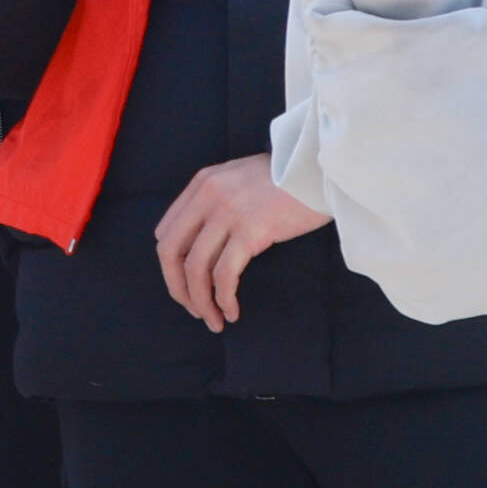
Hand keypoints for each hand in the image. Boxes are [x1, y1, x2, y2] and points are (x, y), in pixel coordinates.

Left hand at [151, 155, 326, 333]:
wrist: (320, 167)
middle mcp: (207, 196)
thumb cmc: (288, 178)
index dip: (171, 265)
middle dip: (178, 288)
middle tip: (194, 310)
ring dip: (201, 301)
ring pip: (195, 268)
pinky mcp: (251, 230)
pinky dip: (224, 298)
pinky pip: (225, 274)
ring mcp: (227, 212)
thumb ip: (217, 201)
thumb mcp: (240, 178)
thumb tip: (204, 242)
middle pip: (171, 252)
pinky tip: (232, 311)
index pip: (165, 232)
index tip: (186, 285)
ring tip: (214, 320)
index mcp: (201, 184)